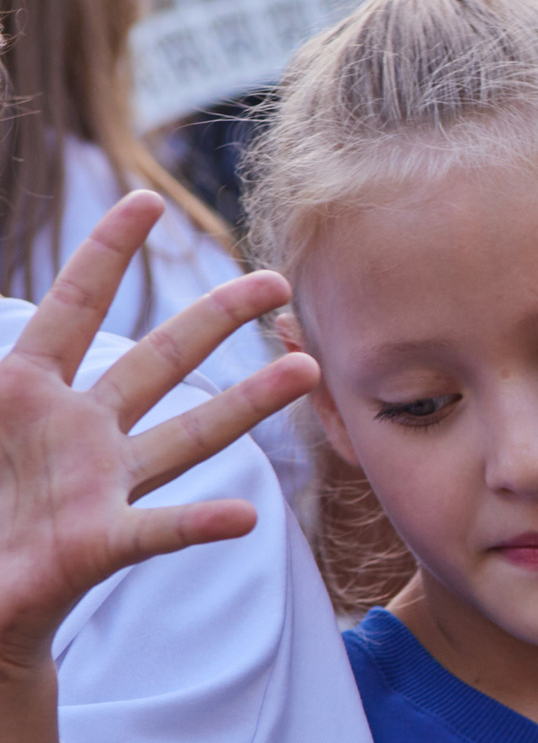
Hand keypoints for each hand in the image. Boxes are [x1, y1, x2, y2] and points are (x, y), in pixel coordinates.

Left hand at [0, 194, 317, 742]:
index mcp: (23, 393)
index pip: (71, 307)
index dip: (107, 254)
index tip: (146, 200)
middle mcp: (79, 431)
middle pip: (159, 360)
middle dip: (217, 318)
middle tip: (273, 282)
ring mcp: (100, 485)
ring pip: (187, 434)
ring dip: (247, 403)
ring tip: (305, 371)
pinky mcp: (101, 543)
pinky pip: (160, 531)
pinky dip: (200, 524)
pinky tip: (243, 518)